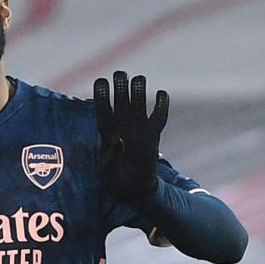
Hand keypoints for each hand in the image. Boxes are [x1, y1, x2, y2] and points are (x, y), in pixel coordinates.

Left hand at [93, 71, 168, 203]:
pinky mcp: (153, 133)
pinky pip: (159, 115)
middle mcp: (121, 123)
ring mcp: (137, 126)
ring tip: (139, 79)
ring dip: (138, 88)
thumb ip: (112, 155)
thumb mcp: (109, 170)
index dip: (102, 92)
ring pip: (138, 100)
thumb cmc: (114, 179)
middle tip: (121, 75)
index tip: (102, 80)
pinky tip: (162, 94)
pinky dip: (162, 104)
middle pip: (121, 96)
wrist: (132, 188)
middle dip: (121, 84)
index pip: (102, 105)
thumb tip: (118, 140)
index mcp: (105, 129)